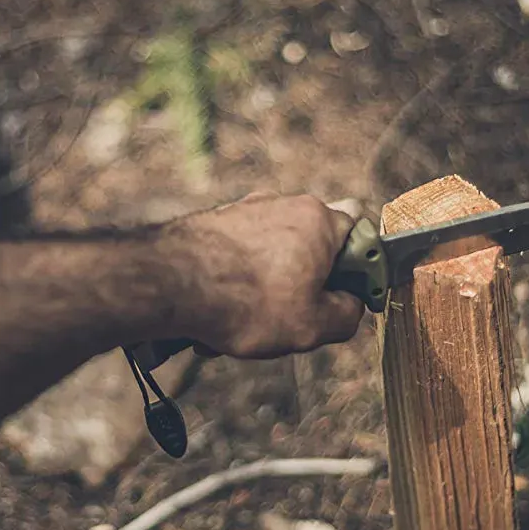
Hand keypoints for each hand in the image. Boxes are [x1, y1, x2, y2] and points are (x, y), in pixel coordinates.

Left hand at [160, 193, 365, 358]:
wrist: (169, 283)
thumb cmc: (246, 301)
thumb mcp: (314, 325)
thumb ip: (347, 315)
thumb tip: (349, 307)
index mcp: (319, 220)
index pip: (359, 235)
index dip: (359, 271)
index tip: (347, 299)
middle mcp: (283, 204)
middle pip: (311, 250)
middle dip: (304, 288)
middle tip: (291, 321)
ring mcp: (245, 210)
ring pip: (271, 259)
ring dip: (264, 294)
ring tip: (242, 326)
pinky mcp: (214, 223)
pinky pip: (237, 260)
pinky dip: (234, 287)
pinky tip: (216, 316)